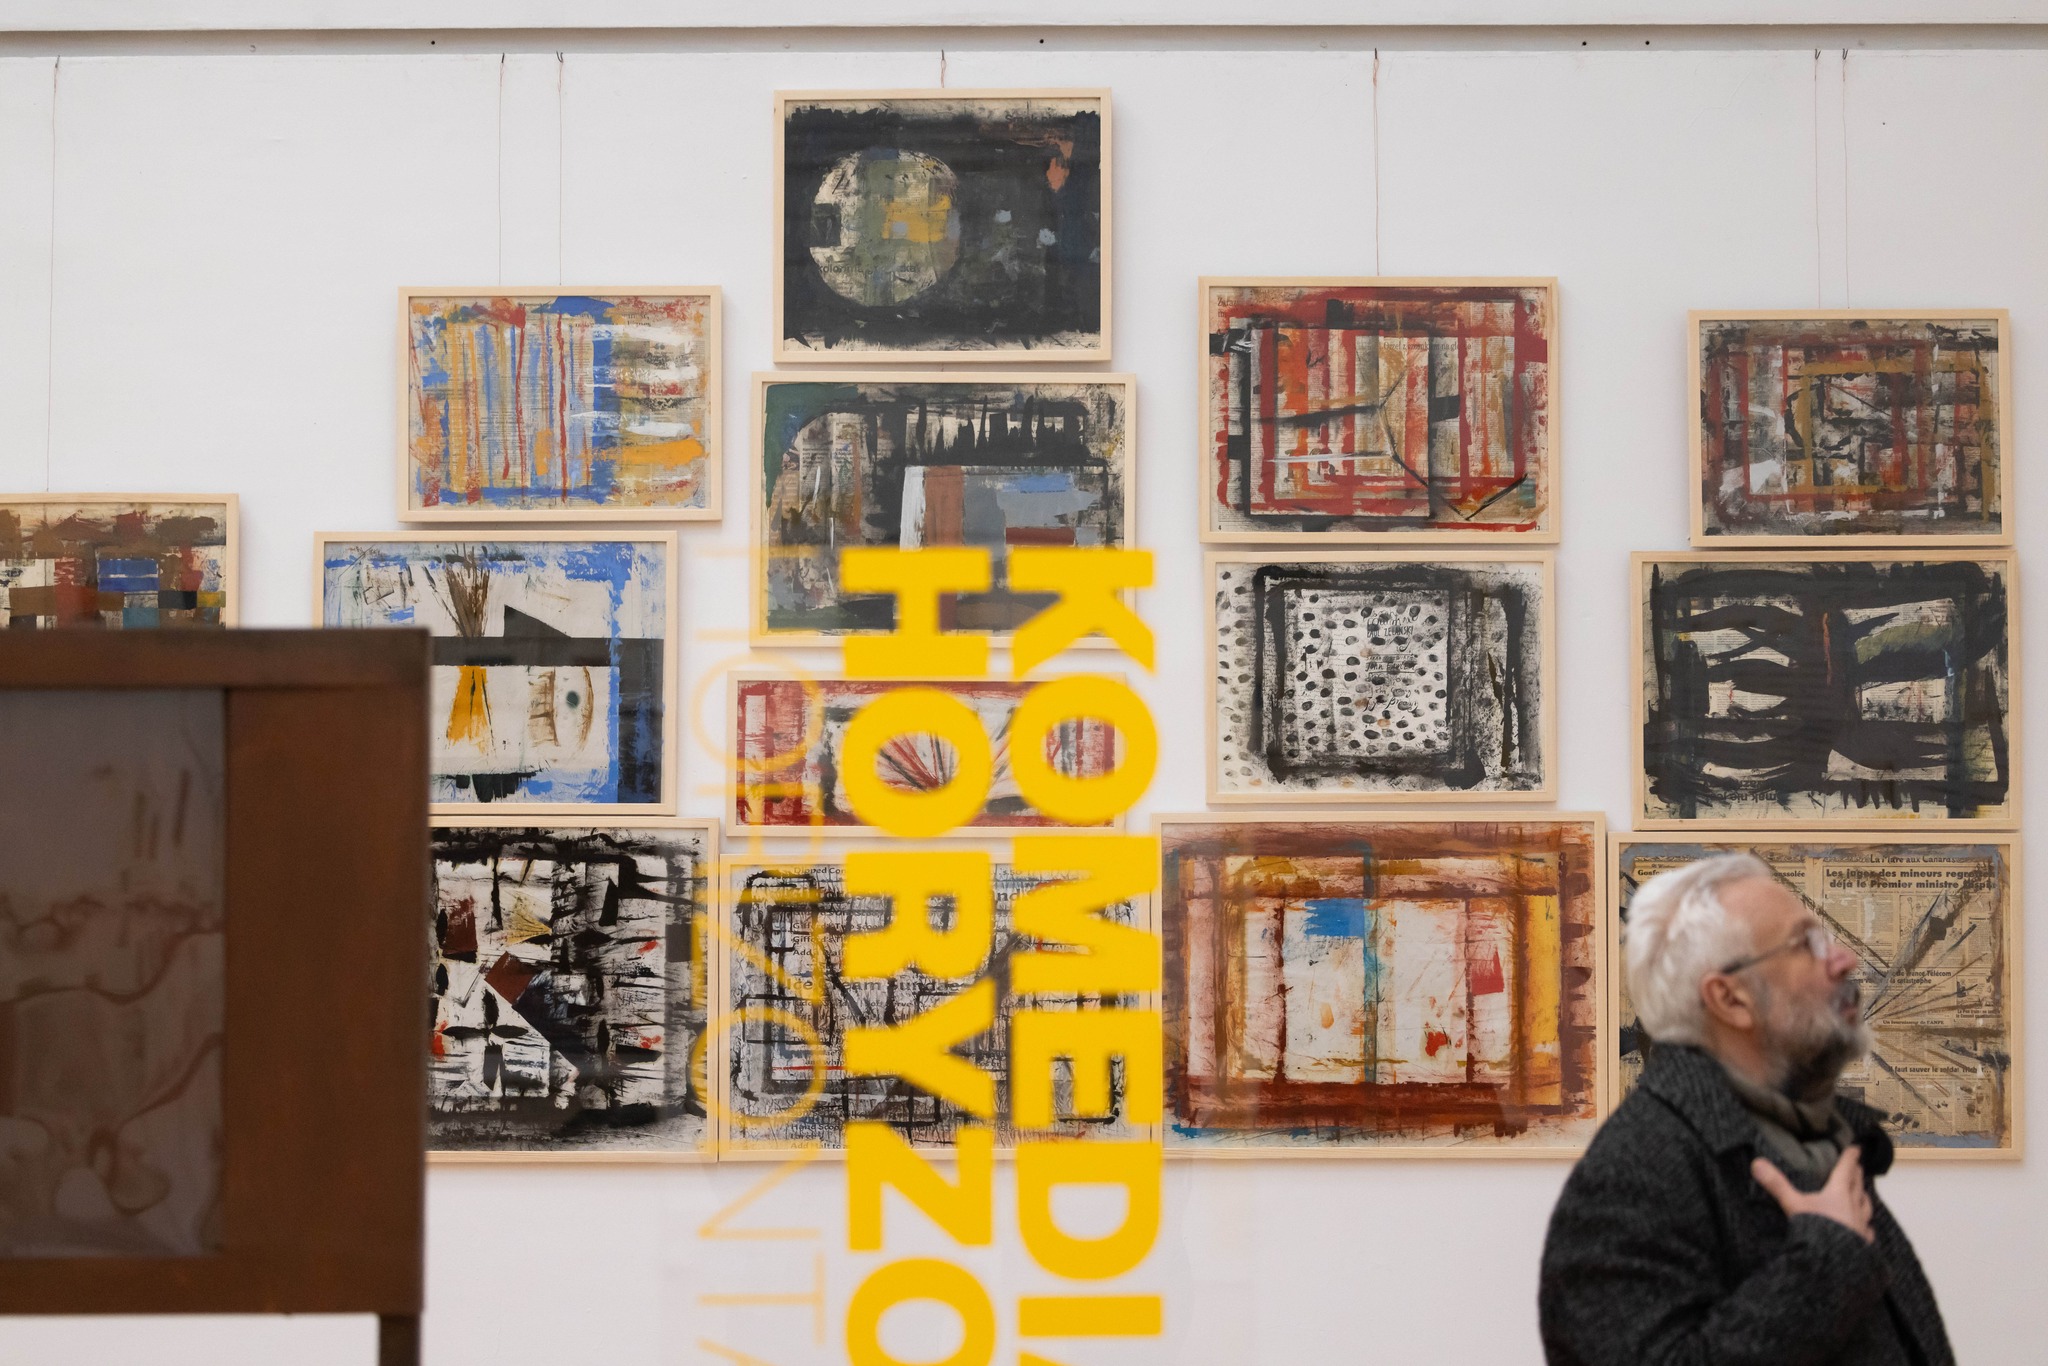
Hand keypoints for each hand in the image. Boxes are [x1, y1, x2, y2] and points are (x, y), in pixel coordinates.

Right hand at [1752, 1147, 1874, 1244]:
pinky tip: (1867, 1227)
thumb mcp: (1793, 1204)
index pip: (1845, 1171)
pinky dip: (1867, 1225)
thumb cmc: (1815, 1228)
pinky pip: (1868, 1230)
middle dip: (1857, 1175)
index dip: (1850, 1158)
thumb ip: (1777, 1185)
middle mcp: (1853, 1206)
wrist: (1833, 1261)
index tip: (1856, 1148)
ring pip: (1866, 1206)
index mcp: (1838, 1193)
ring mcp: (1861, 1225)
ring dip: (1864, 1197)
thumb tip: (1756, 1162)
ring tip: (1864, 1193)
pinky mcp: (1863, 1242)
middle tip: (1859, 1166)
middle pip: (1857, 1186)